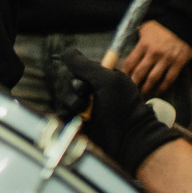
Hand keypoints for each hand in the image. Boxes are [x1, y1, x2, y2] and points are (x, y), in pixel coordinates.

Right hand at [55, 50, 178, 174]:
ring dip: (70, 103)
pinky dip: (64, 115)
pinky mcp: (80, 123)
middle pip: (69, 83)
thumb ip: (84, 65)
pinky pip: (63, 114)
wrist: (128, 139)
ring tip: (82, 112)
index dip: (78, 75)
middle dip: (74, 90)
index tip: (86, 83)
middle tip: (85, 97)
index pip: (79, 69)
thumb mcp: (106, 79)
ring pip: (65, 98)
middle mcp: (93, 92)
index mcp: (102, 78)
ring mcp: (86, 108)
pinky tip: (71, 118)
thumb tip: (65, 52)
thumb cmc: (122, 107)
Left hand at [119, 20, 191, 94]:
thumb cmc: (162, 26)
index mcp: (144, 44)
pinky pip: (169, 79)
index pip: (130, 62)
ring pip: (153, 78)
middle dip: (133, 83)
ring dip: (146, 88)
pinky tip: (158, 91)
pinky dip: (163, 87)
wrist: (183, 24)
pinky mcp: (178, 63)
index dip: (125, 72)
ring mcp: (167, 59)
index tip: (121, 78)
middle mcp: (154, 53)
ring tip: (142, 94)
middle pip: (140, 73)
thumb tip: (128, 47)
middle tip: (130, 91)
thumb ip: (138, 39)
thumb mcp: (146, 28)